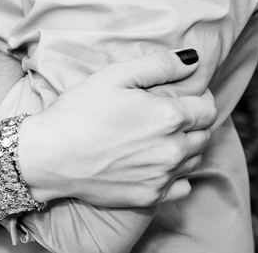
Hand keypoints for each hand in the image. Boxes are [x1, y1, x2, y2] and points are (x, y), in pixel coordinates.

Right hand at [16, 50, 215, 206]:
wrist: (50, 155)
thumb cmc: (79, 111)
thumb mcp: (113, 76)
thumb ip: (158, 65)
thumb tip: (192, 59)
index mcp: (169, 117)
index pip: (207, 109)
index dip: (199, 99)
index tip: (184, 96)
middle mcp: (173, 150)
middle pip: (204, 136)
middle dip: (193, 123)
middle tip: (167, 115)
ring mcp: (163, 177)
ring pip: (194, 161)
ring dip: (186, 148)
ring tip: (160, 137)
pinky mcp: (150, 197)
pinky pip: (181, 187)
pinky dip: (175, 175)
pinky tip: (154, 163)